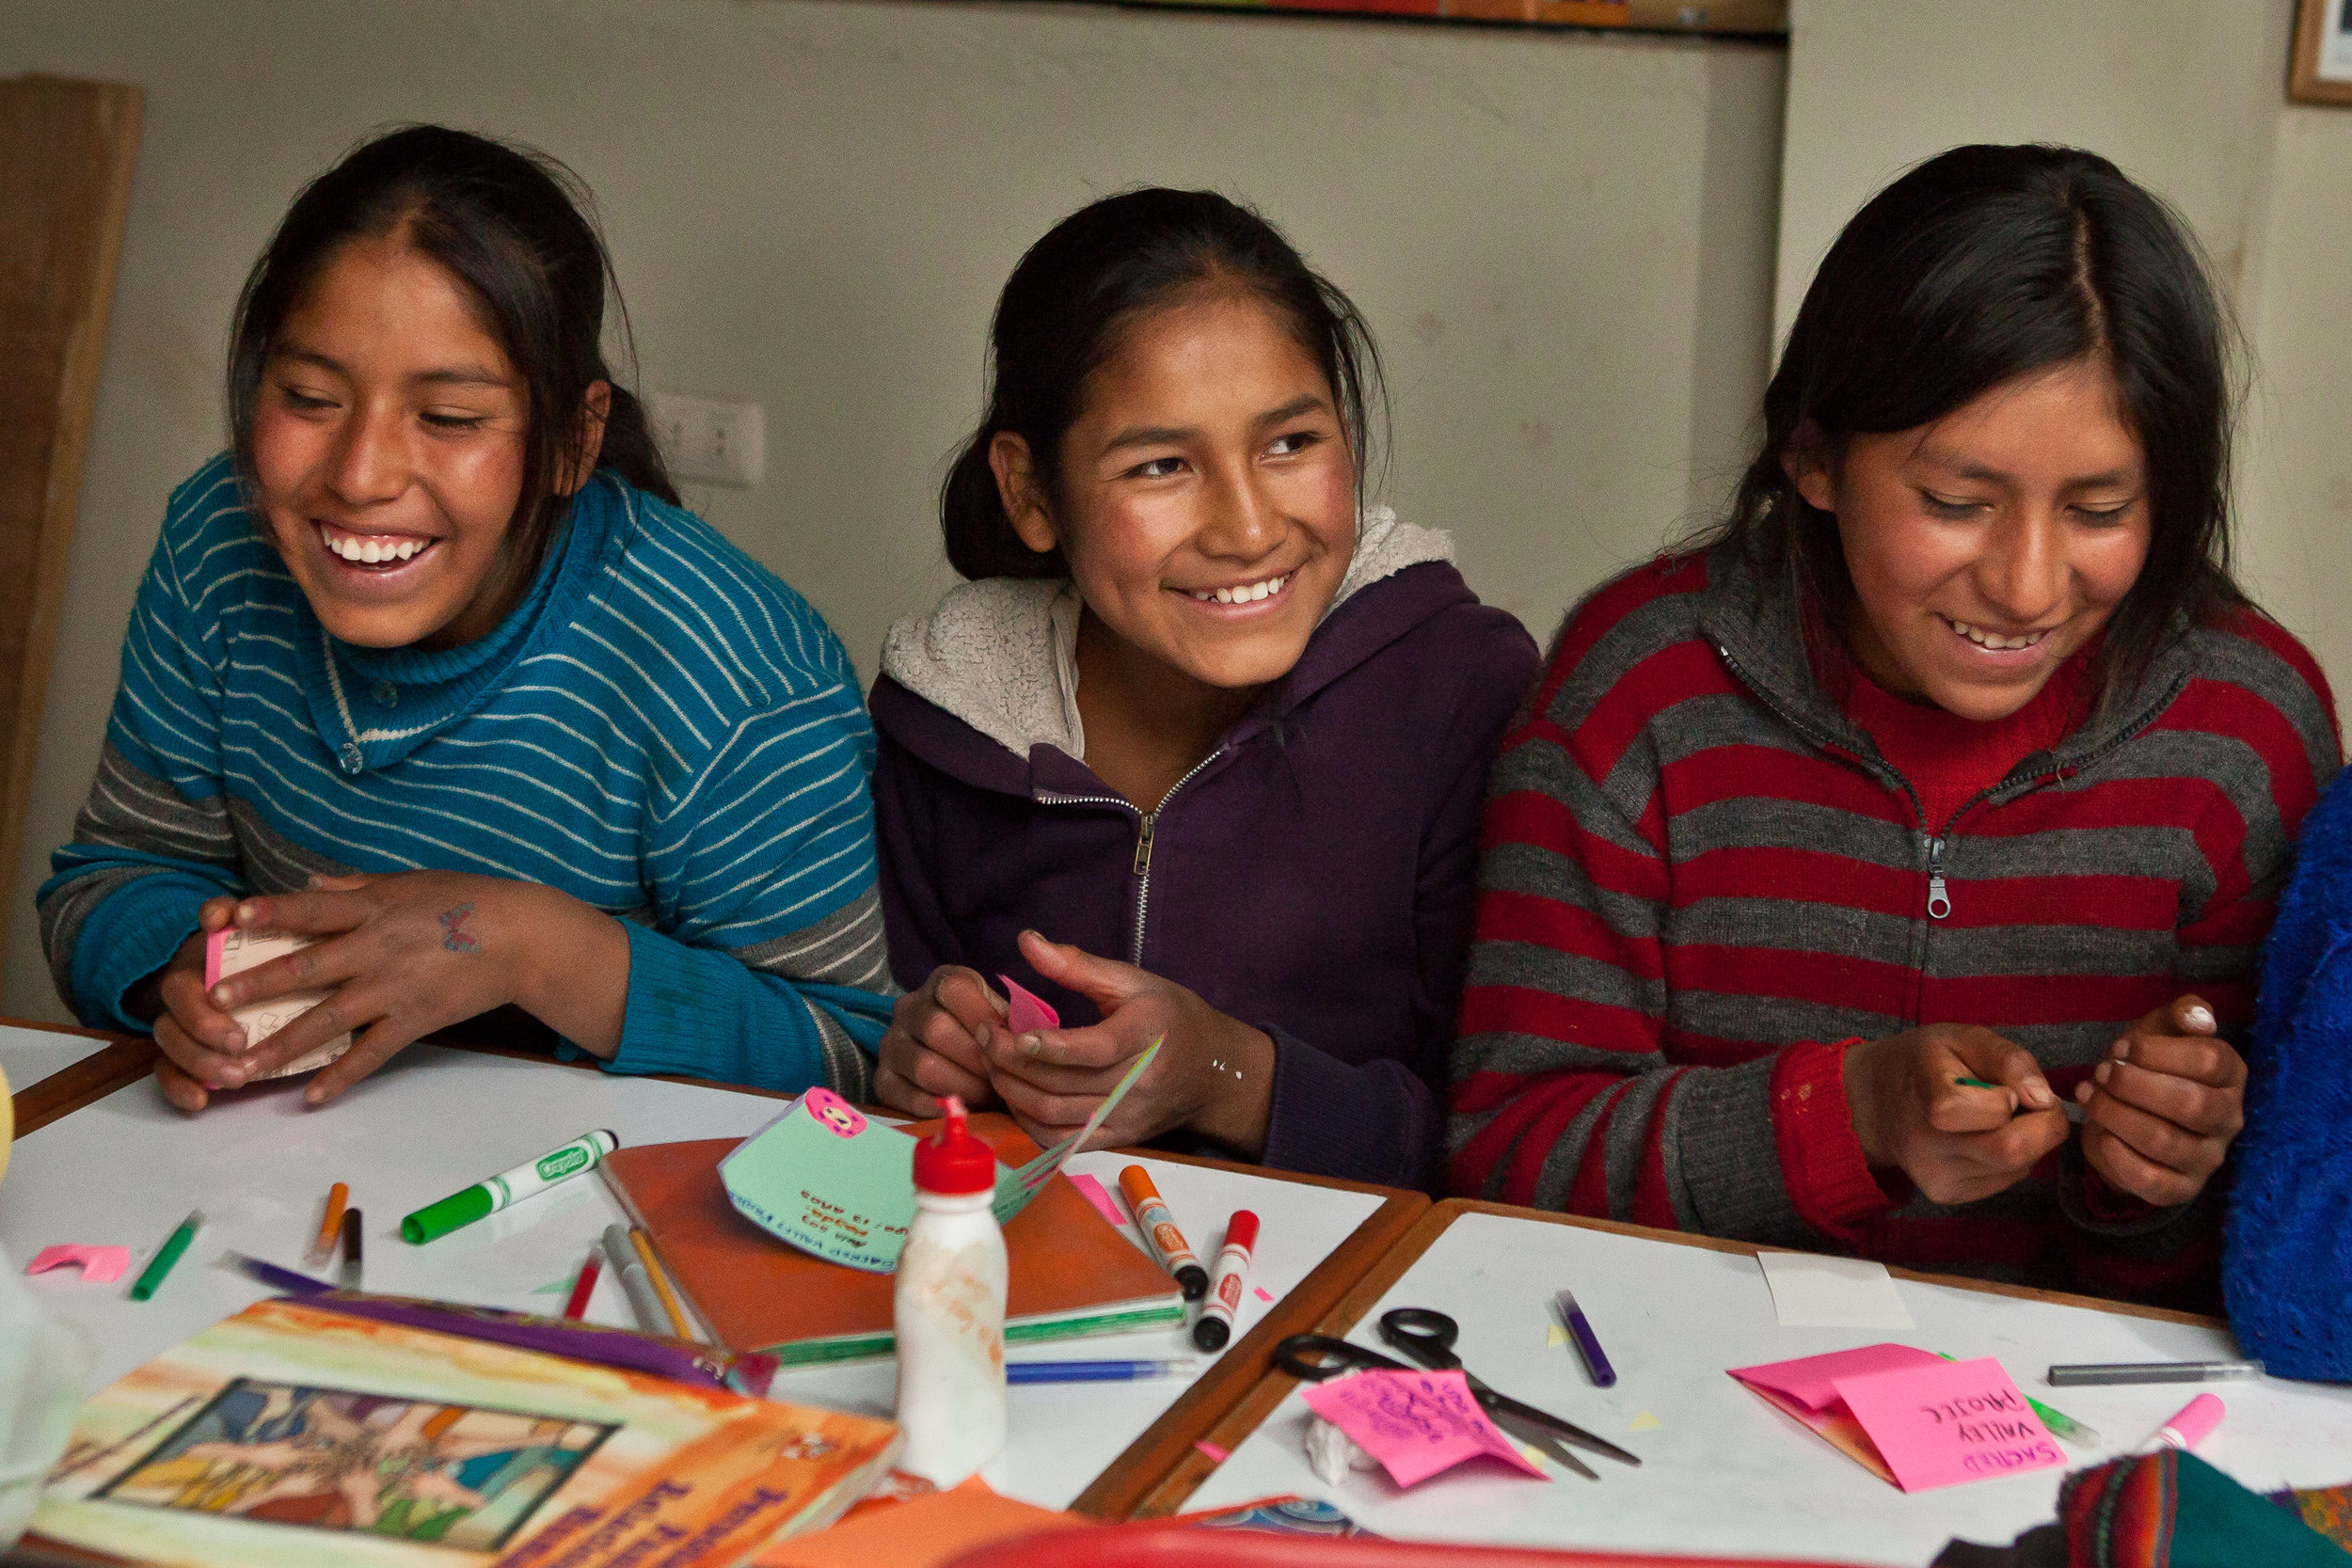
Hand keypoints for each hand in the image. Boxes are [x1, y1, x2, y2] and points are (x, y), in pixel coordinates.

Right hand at [138, 897, 250, 1111]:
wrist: (265, 986)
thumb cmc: (267, 958)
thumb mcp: (264, 935)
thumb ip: (239, 921)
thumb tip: (218, 914)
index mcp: (203, 957)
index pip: (195, 951)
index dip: (202, 958)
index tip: (222, 985)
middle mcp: (185, 989)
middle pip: (178, 1006)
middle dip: (204, 1025)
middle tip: (238, 1042)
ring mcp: (180, 1023)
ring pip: (170, 1042)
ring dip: (199, 1062)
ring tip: (236, 1077)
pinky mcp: (181, 1055)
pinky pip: (168, 1073)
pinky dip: (180, 1088)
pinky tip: (200, 1102)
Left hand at [168, 870, 625, 1108]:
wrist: (522, 938)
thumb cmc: (467, 900)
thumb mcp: (409, 882)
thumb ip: (356, 888)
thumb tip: (310, 885)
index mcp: (373, 910)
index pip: (310, 910)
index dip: (270, 912)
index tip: (228, 917)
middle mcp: (376, 949)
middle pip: (305, 969)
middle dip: (256, 987)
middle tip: (211, 1005)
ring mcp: (393, 989)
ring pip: (327, 1020)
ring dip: (281, 1044)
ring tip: (241, 1067)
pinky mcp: (414, 1021)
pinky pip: (371, 1054)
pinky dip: (341, 1076)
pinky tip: (311, 1097)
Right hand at [874, 966, 1005, 1116]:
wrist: (959, 1066)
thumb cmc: (989, 1040)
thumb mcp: (1002, 1018)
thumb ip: (1009, 1024)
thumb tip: (1016, 1040)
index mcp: (940, 983)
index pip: (953, 989)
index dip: (982, 1016)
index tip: (1007, 1042)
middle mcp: (908, 1008)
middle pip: (936, 1028)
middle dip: (976, 1059)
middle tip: (1000, 1078)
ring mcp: (890, 1044)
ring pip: (923, 1066)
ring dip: (963, 1086)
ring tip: (987, 1096)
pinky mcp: (882, 1080)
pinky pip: (907, 1097)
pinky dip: (940, 1107)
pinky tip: (962, 1108)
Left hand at [979, 929, 1274, 1156]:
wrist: (1212, 1072)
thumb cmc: (1170, 1016)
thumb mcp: (1133, 980)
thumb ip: (1077, 964)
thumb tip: (1026, 941)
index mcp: (1146, 1035)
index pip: (1094, 1049)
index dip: (1050, 1046)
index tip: (1012, 1034)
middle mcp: (1137, 1083)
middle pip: (1062, 1085)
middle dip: (1011, 1063)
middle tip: (984, 1036)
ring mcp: (1125, 1116)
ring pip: (1054, 1115)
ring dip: (1012, 1091)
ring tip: (991, 1062)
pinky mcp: (1116, 1138)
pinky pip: (1061, 1140)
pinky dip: (1028, 1121)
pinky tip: (1014, 1094)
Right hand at [1843, 1024, 2070, 1205]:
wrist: (1873, 1102)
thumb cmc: (1924, 1062)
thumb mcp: (1963, 1039)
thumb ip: (2010, 1060)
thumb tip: (2045, 1100)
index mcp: (1928, 1096)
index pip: (1989, 1112)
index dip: (2014, 1099)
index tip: (2008, 1088)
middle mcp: (1926, 1144)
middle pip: (2011, 1150)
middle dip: (2044, 1127)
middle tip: (2034, 1106)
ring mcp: (1934, 1175)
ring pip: (2016, 1167)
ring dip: (2027, 1142)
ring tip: (2001, 1120)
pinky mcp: (1945, 1194)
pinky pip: (2005, 1181)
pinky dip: (2012, 1160)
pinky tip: (1987, 1139)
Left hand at [2075, 994, 2242, 1206]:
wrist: (2126, 1114)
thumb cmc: (2148, 1066)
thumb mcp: (2161, 1030)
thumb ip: (2184, 1013)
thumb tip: (2200, 1019)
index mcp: (2231, 1076)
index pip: (2209, 1060)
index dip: (2157, 1052)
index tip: (2121, 1049)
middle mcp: (2229, 1119)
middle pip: (2190, 1103)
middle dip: (2133, 1085)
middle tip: (2101, 1072)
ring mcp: (2208, 1158)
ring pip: (2164, 1141)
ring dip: (2116, 1114)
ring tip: (2089, 1095)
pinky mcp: (2182, 1188)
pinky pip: (2153, 1181)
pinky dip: (2120, 1157)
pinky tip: (2101, 1134)